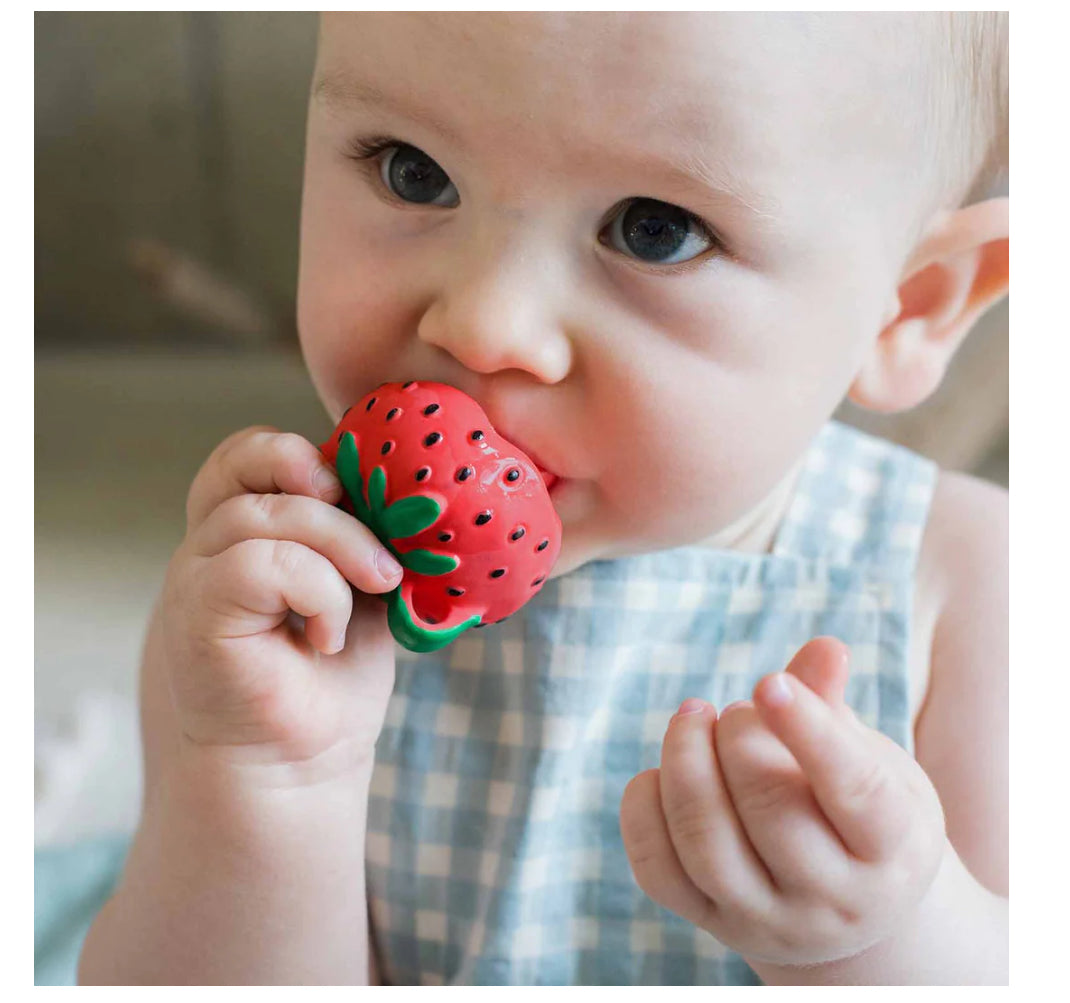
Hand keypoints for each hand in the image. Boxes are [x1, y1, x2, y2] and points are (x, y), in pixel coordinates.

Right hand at [155, 426, 402, 771]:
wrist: (303, 763)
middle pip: (256, 467)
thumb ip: (360, 534)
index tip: (356, 491)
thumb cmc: (331, 678)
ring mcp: (195, 576)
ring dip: (341, 550)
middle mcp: (208, 544)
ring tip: (371, 595)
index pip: (248, 452)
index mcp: (242, 530)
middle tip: (381, 559)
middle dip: (336, 499)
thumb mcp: (358, 587)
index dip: (297, 453)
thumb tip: (402, 488)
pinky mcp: (196, 613)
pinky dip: (318, 592)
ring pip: (266, 513)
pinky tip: (326, 637)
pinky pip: (261, 562)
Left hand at [620, 637, 947, 967]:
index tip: (767, 681)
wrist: (847, 905)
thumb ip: (832, 705)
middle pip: (770, 811)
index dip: (808, 729)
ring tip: (692, 717)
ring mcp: (767, 921)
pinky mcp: (710, 923)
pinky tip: (660, 771)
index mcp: (893, 847)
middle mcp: (834, 900)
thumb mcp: (868, 758)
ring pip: (706, 843)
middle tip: (737, 710)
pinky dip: (644, 808)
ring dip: (685, 762)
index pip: (854, 789)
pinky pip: (657, 869)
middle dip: (739, 738)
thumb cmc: (858, 806)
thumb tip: (825, 648)